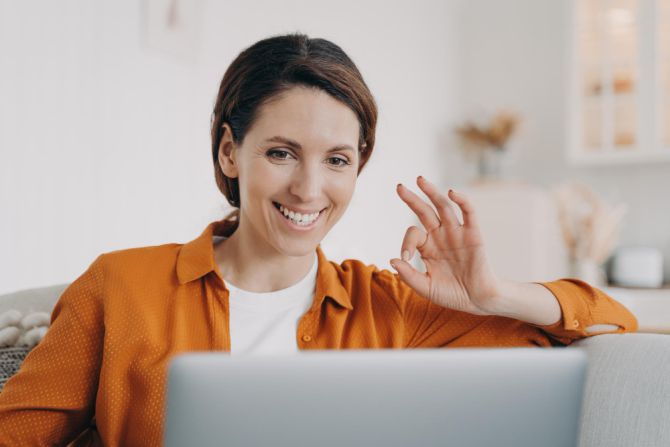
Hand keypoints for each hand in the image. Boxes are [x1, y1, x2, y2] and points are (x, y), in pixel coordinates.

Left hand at [390, 176, 501, 315]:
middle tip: (399, 187)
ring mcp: (457, 233)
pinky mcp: (473, 234)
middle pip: (424, 211)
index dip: (406, 244)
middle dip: (412, 198)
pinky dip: (461, 200)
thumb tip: (393, 260)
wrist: (478, 301)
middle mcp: (441, 235)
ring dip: (432, 192)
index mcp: (428, 247)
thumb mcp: (425, 287)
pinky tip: (452, 192)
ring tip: (420, 180)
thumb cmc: (451, 294)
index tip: (406, 259)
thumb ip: (409, 275)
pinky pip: (468, 212)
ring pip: (443, 207)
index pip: (413, 234)